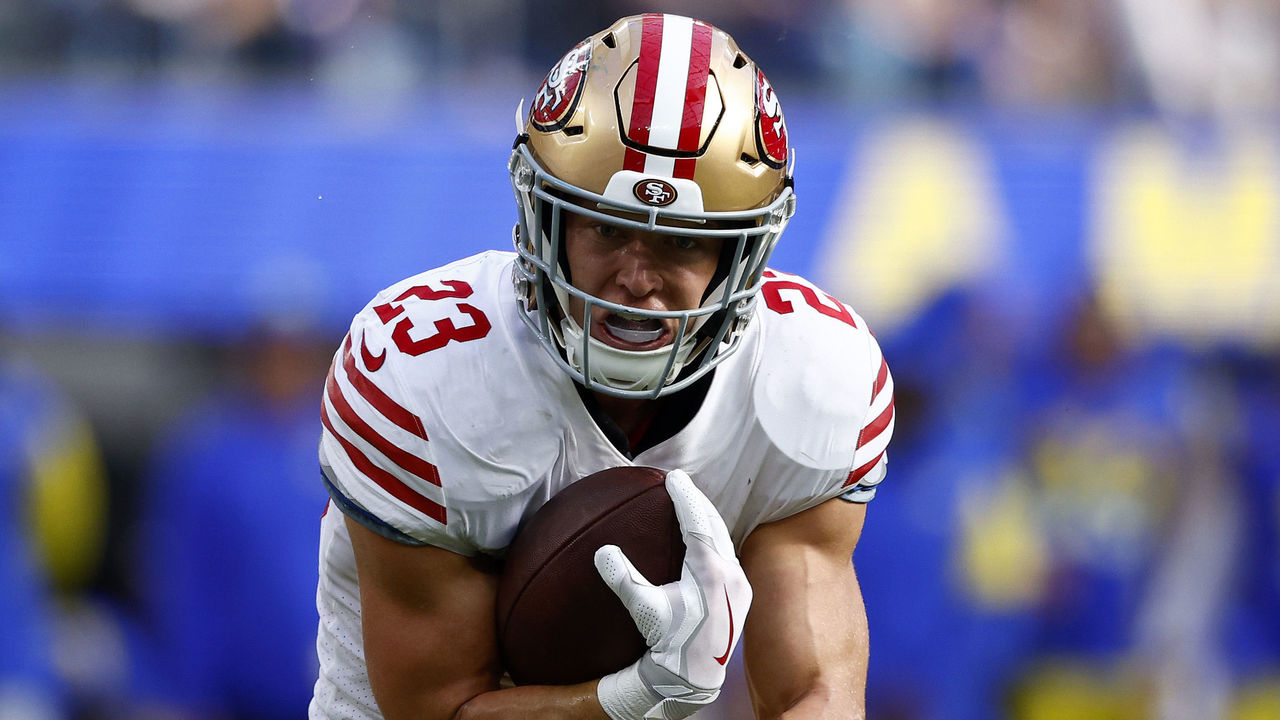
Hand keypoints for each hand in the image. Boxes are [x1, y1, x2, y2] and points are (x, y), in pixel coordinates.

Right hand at [594, 469, 751, 719]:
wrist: (696, 677)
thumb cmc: (670, 644)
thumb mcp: (645, 611)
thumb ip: (624, 580)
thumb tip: (603, 551)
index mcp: (711, 571)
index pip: (696, 522)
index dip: (684, 496)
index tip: (673, 476)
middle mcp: (731, 573)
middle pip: (714, 525)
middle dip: (697, 502)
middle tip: (680, 484)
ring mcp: (739, 585)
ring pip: (724, 539)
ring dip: (707, 520)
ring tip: (691, 506)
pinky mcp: (740, 595)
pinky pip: (727, 555)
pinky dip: (714, 540)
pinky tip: (702, 543)